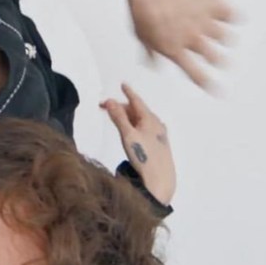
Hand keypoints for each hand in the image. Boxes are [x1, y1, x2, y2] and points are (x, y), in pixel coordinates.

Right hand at [101, 84, 174, 204]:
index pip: (137, 101)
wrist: (160, 180)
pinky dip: (135, 124)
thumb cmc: (143, 157)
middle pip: (138, 111)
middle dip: (122, 107)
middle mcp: (157, 125)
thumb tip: (109, 101)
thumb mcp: (127, 136)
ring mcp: (160, 135)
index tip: (122, 84)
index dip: (128, 93)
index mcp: (150, 119)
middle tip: (105, 108)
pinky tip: (133, 130)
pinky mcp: (159, 145)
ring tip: (116, 117)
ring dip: (128, 116)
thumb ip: (118, 118)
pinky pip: (146, 128)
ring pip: (142, 120)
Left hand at [118, 0, 234, 89]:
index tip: (219, 91)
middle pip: (215, 58)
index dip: (209, 84)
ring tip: (227, 38)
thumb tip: (154, 64)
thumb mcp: (140, 34)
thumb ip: (150, 52)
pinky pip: (233, 16)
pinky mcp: (214, 4)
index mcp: (174, 49)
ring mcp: (205, 22)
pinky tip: (236, 16)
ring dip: (227, 40)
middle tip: (226, 63)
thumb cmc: (143, 6)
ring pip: (226, 38)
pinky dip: (236, 17)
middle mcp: (192, 39)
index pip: (195, 73)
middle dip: (223, 63)